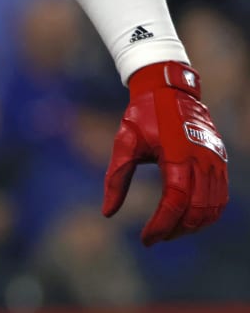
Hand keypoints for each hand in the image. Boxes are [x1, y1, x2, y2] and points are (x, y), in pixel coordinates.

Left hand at [103, 61, 229, 244]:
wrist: (169, 89)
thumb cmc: (143, 115)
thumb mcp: (124, 142)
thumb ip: (117, 178)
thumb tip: (107, 212)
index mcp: (176, 154)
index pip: (175, 201)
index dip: (161, 224)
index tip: (146, 239)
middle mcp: (201, 159)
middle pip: (196, 209)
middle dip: (176, 229)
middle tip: (155, 238)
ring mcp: (215, 160)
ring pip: (213, 206)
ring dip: (193, 225)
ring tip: (169, 231)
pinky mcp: (220, 161)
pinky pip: (221, 196)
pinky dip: (208, 213)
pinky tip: (189, 219)